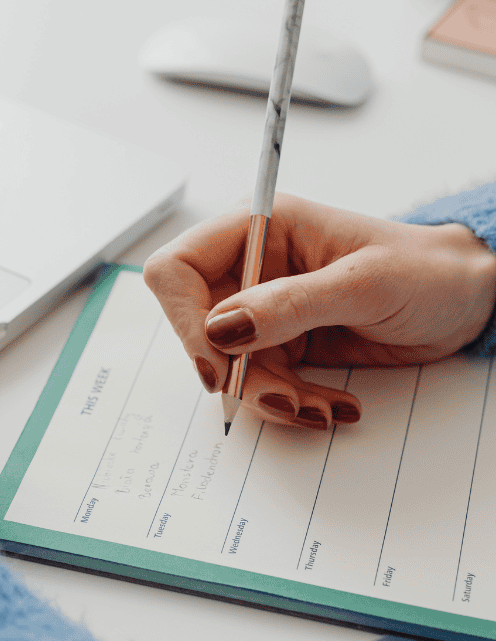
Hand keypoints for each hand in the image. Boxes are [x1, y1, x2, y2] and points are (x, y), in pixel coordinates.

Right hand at [144, 194, 495, 428]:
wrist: (464, 302)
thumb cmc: (427, 270)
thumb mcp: (363, 283)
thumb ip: (289, 304)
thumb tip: (221, 328)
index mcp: (258, 230)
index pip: (179, 269)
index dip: (183, 317)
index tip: (216, 360)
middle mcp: (251, 269)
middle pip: (197, 327)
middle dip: (235, 370)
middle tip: (281, 394)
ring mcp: (263, 310)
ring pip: (228, 366)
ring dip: (268, 396)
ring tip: (319, 406)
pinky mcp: (279, 344)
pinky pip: (259, 383)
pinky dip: (289, 403)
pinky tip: (329, 404)